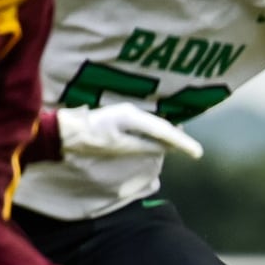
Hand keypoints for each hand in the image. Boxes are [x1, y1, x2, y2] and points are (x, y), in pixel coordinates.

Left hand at [56, 103, 203, 160]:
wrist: (66, 131)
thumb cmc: (89, 139)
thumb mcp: (119, 146)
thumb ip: (144, 146)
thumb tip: (165, 148)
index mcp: (133, 116)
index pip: (164, 130)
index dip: (183, 142)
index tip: (198, 153)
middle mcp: (133, 110)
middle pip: (163, 125)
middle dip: (179, 137)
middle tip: (194, 151)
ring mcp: (128, 112)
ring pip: (156, 124)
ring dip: (169, 134)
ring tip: (182, 145)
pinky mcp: (122, 116)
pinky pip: (147, 124)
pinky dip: (158, 132)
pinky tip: (162, 138)